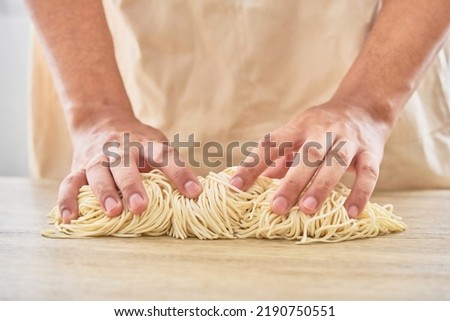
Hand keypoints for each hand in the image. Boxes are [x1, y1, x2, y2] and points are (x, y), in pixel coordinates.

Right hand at [58, 109, 201, 222]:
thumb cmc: (138, 141)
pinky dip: (67, 201)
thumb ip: (173, 165)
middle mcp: (119, 149)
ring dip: (104, 193)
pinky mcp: (78, 168)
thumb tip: (198, 193)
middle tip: (141, 207)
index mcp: (145, 142)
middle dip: (132, 186)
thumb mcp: (158, 144)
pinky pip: (69, 184)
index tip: (194, 192)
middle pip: (125, 165)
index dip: (180, 173)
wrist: (102, 120)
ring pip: (97, 174)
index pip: (164, 155)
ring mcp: (97, 158)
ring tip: (113, 212)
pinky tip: (70, 219)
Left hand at [230, 100, 391, 217]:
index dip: (253, 164)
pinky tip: (352, 214)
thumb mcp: (297, 134)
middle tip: (276, 207)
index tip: (235, 186)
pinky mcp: (371, 152)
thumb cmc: (321, 128)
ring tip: (307, 210)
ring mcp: (349, 140)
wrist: (364, 106)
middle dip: (292, 182)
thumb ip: (279, 158)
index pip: (272, 144)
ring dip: (321, 187)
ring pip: (336, 163)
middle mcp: (323, 131)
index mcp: (298, 127)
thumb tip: (253, 182)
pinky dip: (361, 193)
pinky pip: (368, 173)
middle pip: (308, 155)